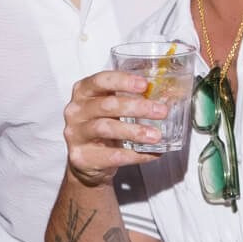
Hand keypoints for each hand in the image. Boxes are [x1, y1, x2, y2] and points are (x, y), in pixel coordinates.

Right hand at [63, 70, 168, 186]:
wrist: (86, 161)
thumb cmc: (103, 127)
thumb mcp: (111, 109)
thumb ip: (131, 100)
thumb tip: (167, 97)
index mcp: (83, 92)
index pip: (100, 80)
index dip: (122, 81)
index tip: (145, 85)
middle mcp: (76, 111)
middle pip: (106, 105)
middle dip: (136, 107)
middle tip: (160, 111)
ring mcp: (76, 134)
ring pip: (106, 128)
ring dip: (134, 131)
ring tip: (155, 135)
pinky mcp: (81, 157)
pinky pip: (111, 155)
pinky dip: (134, 155)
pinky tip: (150, 153)